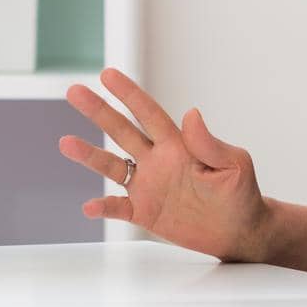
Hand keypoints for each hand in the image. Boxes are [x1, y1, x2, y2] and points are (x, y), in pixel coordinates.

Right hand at [57, 67, 269, 261]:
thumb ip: (210, 144)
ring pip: (113, 165)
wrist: (240, 232)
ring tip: (65, 143)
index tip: (106, 75)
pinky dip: (103, 207)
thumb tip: (191, 113)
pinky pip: (119, 207)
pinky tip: (88, 207)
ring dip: (89, 155)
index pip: (149, 114)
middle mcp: (157, 160)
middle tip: (74, 91)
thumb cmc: (241, 194)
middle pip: (122, 131)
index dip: (129, 94)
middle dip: (99, 111)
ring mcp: (148, 185)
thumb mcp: (234, 165)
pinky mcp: (146, 212)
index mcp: (178, 145)